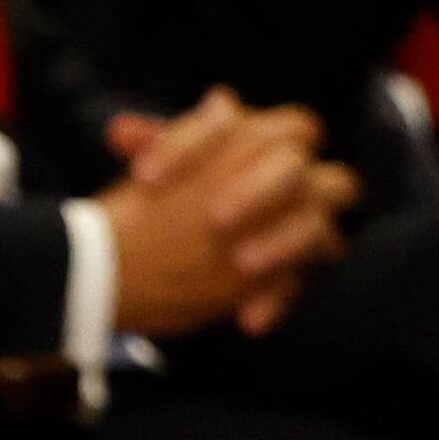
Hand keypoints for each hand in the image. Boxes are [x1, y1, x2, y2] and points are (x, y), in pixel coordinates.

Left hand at [98, 91, 356, 338]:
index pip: (236, 120)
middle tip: (215, 218)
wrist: (153, 255)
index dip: (192, 143)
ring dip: (283, 241)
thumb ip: (153, 146)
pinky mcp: (291, 270)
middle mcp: (287, 173)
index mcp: (256, 135)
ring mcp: (297, 220)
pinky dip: (274, 298)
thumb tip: (121, 130)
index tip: (144, 177)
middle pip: (296, 164)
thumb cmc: (166, 195)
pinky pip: (297, 283)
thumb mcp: (161, 167)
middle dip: (260, 188)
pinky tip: (248, 318)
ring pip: (317, 223)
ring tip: (243, 265)